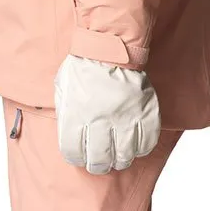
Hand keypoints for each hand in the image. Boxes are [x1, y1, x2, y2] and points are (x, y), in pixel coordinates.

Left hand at [53, 53, 160, 173]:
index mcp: (76, 114)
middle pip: (99, 160)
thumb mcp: (63, 87)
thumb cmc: (84, 65)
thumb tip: (66, 132)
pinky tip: (135, 144)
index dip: (76, 157)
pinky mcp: (145, 111)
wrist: (111, 45)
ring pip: (124, 155)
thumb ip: (63, 111)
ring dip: (120, 159)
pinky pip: (147, 142)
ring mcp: (124, 116)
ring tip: (118, 155)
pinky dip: (141, 148)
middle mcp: (100, 119)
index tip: (80, 155)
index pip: (73, 152)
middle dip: (98, 165)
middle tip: (100, 162)